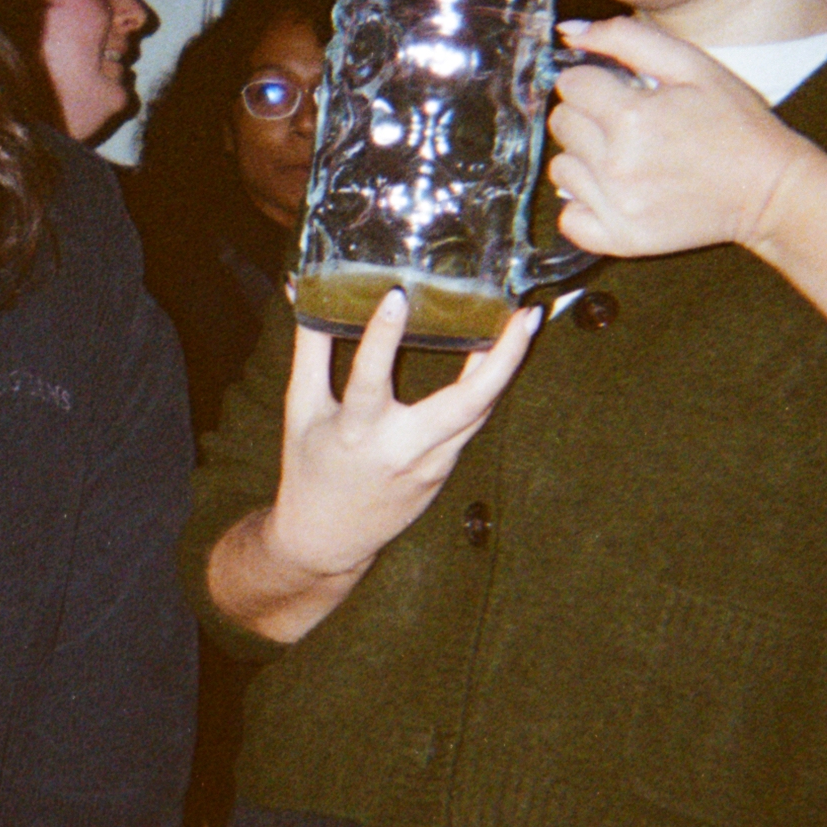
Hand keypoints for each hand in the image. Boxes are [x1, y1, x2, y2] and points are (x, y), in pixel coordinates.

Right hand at [259, 285, 538, 585]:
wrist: (327, 539)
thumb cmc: (309, 468)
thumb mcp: (301, 407)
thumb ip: (310, 346)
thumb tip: (302, 288)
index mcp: (355, 431)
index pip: (369, 378)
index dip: (382, 337)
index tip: (397, 294)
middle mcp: (400, 449)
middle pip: (464, 404)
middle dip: (500, 358)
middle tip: (524, 314)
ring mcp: (430, 464)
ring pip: (480, 411)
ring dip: (507, 366)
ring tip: (525, 321)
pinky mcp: (443, 471)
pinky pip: (472, 422)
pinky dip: (488, 387)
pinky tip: (502, 355)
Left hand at [545, 16, 820, 259]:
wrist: (769, 189)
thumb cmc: (734, 122)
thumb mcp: (693, 64)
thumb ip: (627, 39)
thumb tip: (568, 33)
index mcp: (631, 117)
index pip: (571, 85)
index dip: (592, 81)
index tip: (617, 90)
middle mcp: (616, 165)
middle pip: (562, 124)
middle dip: (587, 115)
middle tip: (625, 122)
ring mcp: (616, 207)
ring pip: (561, 169)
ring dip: (583, 158)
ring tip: (623, 156)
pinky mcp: (620, 240)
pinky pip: (569, 220)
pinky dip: (583, 205)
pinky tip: (612, 192)